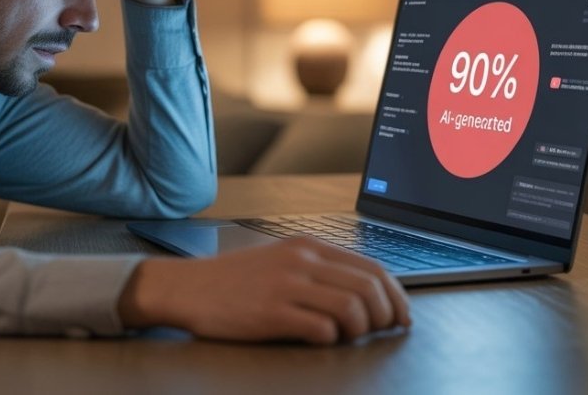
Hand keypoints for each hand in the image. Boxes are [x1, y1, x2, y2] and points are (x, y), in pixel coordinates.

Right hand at [118, 237, 411, 343]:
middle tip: (382, 332)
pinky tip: (320, 340)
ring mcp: (286, 285)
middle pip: (369, 287)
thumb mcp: (280, 261)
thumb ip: (318, 271)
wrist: (186, 288)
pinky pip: (321, 328)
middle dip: (385, 315)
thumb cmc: (233, 281)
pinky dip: (330, 339)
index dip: (396, 295)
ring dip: (360, 330)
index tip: (400, 316)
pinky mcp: (271, 312)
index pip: (371, 267)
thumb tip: (365, 295)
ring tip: (348, 337)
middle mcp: (300, 261)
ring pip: (351, 307)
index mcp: (307, 247)